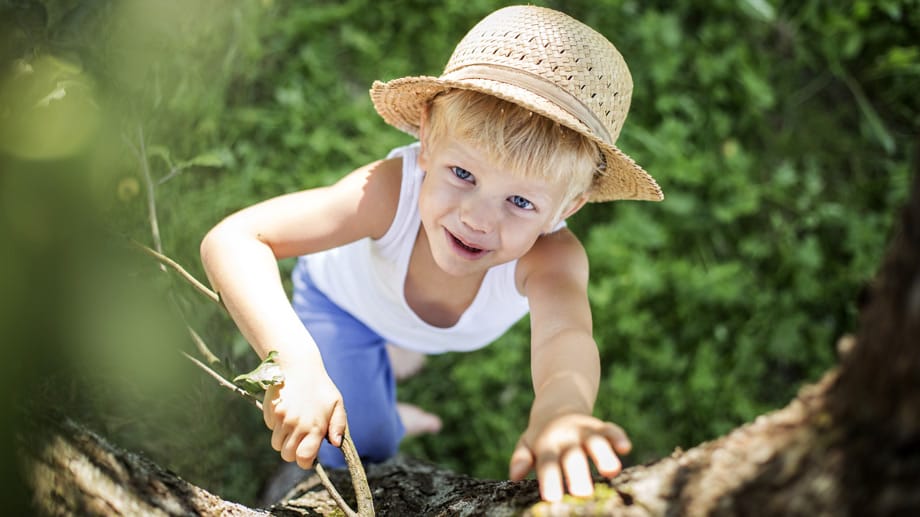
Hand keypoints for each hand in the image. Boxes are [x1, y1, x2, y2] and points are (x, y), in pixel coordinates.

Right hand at [262, 371, 346, 468]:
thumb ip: (338, 425)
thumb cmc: (321, 387)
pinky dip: (277, 426)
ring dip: (284, 440)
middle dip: (294, 452)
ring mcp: (281, 418)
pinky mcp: (270, 411)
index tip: (308, 457)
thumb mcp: (336, 404)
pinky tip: (286, 411)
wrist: (298, 365)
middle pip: (287, 455)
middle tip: (301, 440)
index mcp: (315, 426)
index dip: (305, 462)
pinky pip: (271, 428)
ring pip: (277, 444)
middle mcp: (296, 425)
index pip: (303, 458)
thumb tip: (336, 443)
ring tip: (294, 425)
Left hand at [508, 414, 630, 501]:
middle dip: (577, 475)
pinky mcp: (601, 427)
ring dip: (603, 455)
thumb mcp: (526, 443)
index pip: (547, 465)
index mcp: (546, 446)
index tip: (552, 498)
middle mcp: (566, 438)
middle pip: (572, 457)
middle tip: (582, 493)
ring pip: (595, 442)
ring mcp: (584, 431)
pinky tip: (625, 448)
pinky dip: (618, 437)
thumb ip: (521, 458)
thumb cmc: (541, 435)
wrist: (557, 403)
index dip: (550, 480)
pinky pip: (611, 430)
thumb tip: (514, 475)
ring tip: (610, 471)